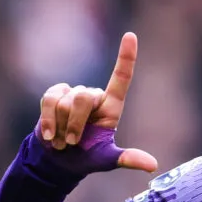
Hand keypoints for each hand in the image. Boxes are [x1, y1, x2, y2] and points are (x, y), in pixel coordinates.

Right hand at [38, 31, 157, 171]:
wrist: (59, 161)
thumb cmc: (87, 158)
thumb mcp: (107, 159)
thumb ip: (127, 159)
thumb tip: (153, 165)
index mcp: (112, 106)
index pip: (121, 77)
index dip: (126, 57)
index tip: (130, 36)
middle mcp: (94, 95)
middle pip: (83, 97)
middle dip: (75, 124)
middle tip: (73, 142)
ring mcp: (73, 93)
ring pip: (65, 101)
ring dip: (62, 126)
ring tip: (63, 140)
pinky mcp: (54, 95)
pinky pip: (49, 100)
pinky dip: (48, 120)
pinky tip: (49, 135)